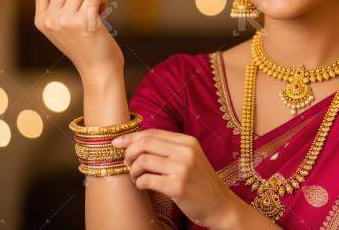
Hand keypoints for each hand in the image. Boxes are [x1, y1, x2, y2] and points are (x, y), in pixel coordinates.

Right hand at [34, 0, 123, 79]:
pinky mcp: (84, 21)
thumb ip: (59, 6)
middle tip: (89, 6)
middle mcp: (50, 20)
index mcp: (41, 20)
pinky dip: (102, 0)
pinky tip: (103, 12)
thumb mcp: (63, 27)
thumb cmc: (85, 46)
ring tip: (96, 11)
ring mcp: (65, 20)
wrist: (99, 71)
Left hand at [113, 129, 243, 228]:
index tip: (117, 143)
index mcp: (188, 141)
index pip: (152, 133)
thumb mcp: (190, 158)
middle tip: (127, 164)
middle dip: (129, 153)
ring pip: (143, 161)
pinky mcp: (177, 186)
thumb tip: (135, 143)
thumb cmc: (200, 183)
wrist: (220, 205)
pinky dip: (140, 183)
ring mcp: (183, 168)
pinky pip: (147, 180)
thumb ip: (169, 149)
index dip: (131, 137)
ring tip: (137, 177)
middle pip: (145, 143)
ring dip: (133, 171)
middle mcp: (186, 151)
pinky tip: (144, 186)